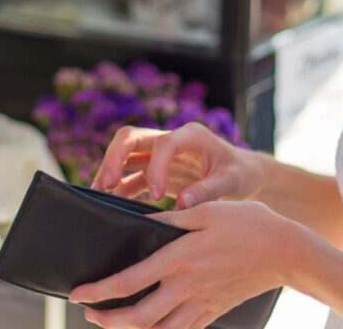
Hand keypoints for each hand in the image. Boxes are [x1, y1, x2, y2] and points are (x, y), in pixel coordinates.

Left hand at [69, 201, 304, 327]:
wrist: (286, 251)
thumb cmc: (247, 224)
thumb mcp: (205, 212)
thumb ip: (170, 221)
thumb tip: (140, 224)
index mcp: (178, 259)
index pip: (129, 282)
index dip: (99, 291)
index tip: (78, 293)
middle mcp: (186, 287)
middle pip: (138, 317)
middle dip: (107, 320)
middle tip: (88, 314)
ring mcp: (200, 303)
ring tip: (112, 322)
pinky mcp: (213, 311)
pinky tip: (150, 327)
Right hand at [92, 123, 259, 208]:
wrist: (244, 175)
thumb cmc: (240, 174)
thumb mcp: (231, 181)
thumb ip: (208, 190)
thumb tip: (182, 204)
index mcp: (191, 135)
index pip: (163, 144)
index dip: (156, 168)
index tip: (157, 195)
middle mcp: (170, 139)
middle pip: (131, 137)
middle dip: (114, 158)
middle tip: (106, 185)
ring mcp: (159, 154)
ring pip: (125, 154)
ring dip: (110, 172)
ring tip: (98, 197)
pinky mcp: (155, 170)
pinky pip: (131, 176)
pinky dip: (119, 189)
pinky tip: (111, 206)